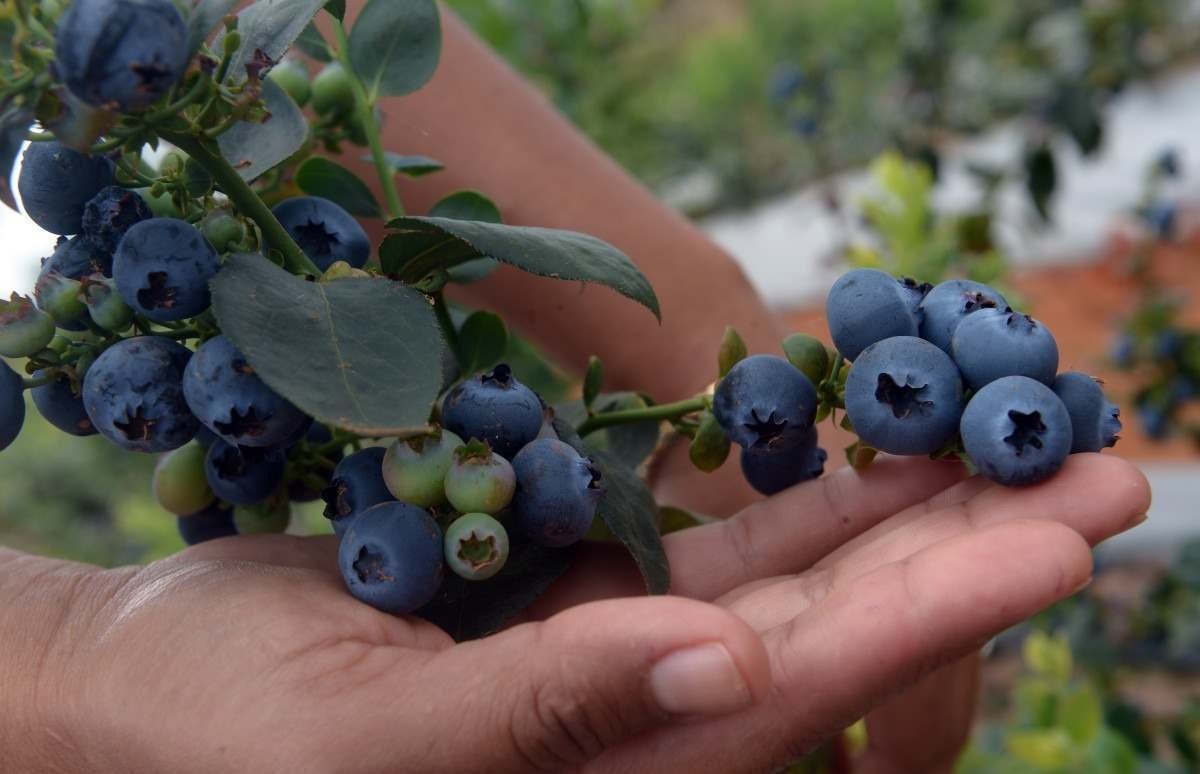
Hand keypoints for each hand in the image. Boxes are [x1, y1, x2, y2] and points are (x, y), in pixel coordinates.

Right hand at [9, 454, 1146, 772]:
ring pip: (798, 576)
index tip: (1053, 542)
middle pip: (839, 638)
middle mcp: (647, 726)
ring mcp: (626, 653)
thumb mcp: (380, 742)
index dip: (929, 616)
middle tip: (1111, 478)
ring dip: (909, 506)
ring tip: (1028, 438)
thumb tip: (726, 668)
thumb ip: (551, 718)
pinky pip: (721, 537)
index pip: (803, 700)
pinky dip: (799, 486)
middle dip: (969, 554)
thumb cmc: (231, 732)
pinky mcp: (591, 589)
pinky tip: (874, 434)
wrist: (152, 683)